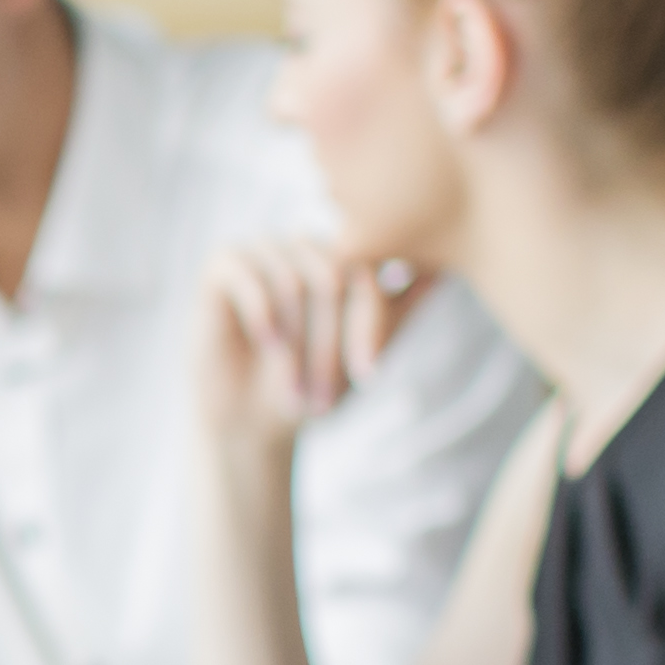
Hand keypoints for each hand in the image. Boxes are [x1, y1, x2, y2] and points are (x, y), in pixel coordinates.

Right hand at [187, 237, 418, 461]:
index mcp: (343, 260)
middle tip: (327, 393)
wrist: (253, 419)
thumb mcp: (364, 353)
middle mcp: (306, 245)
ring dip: (297, 343)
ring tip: (295, 388)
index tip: (368, 374)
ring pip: (293, 281)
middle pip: (333, 275)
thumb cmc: (314, 384)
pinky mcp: (223, 261)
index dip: (371, 321)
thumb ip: (396, 314)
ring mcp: (265, 249)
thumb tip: (441, 276)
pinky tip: (268, 347)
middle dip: (332, 340)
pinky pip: (249, 276)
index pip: (371, 270)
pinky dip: (262, 316)